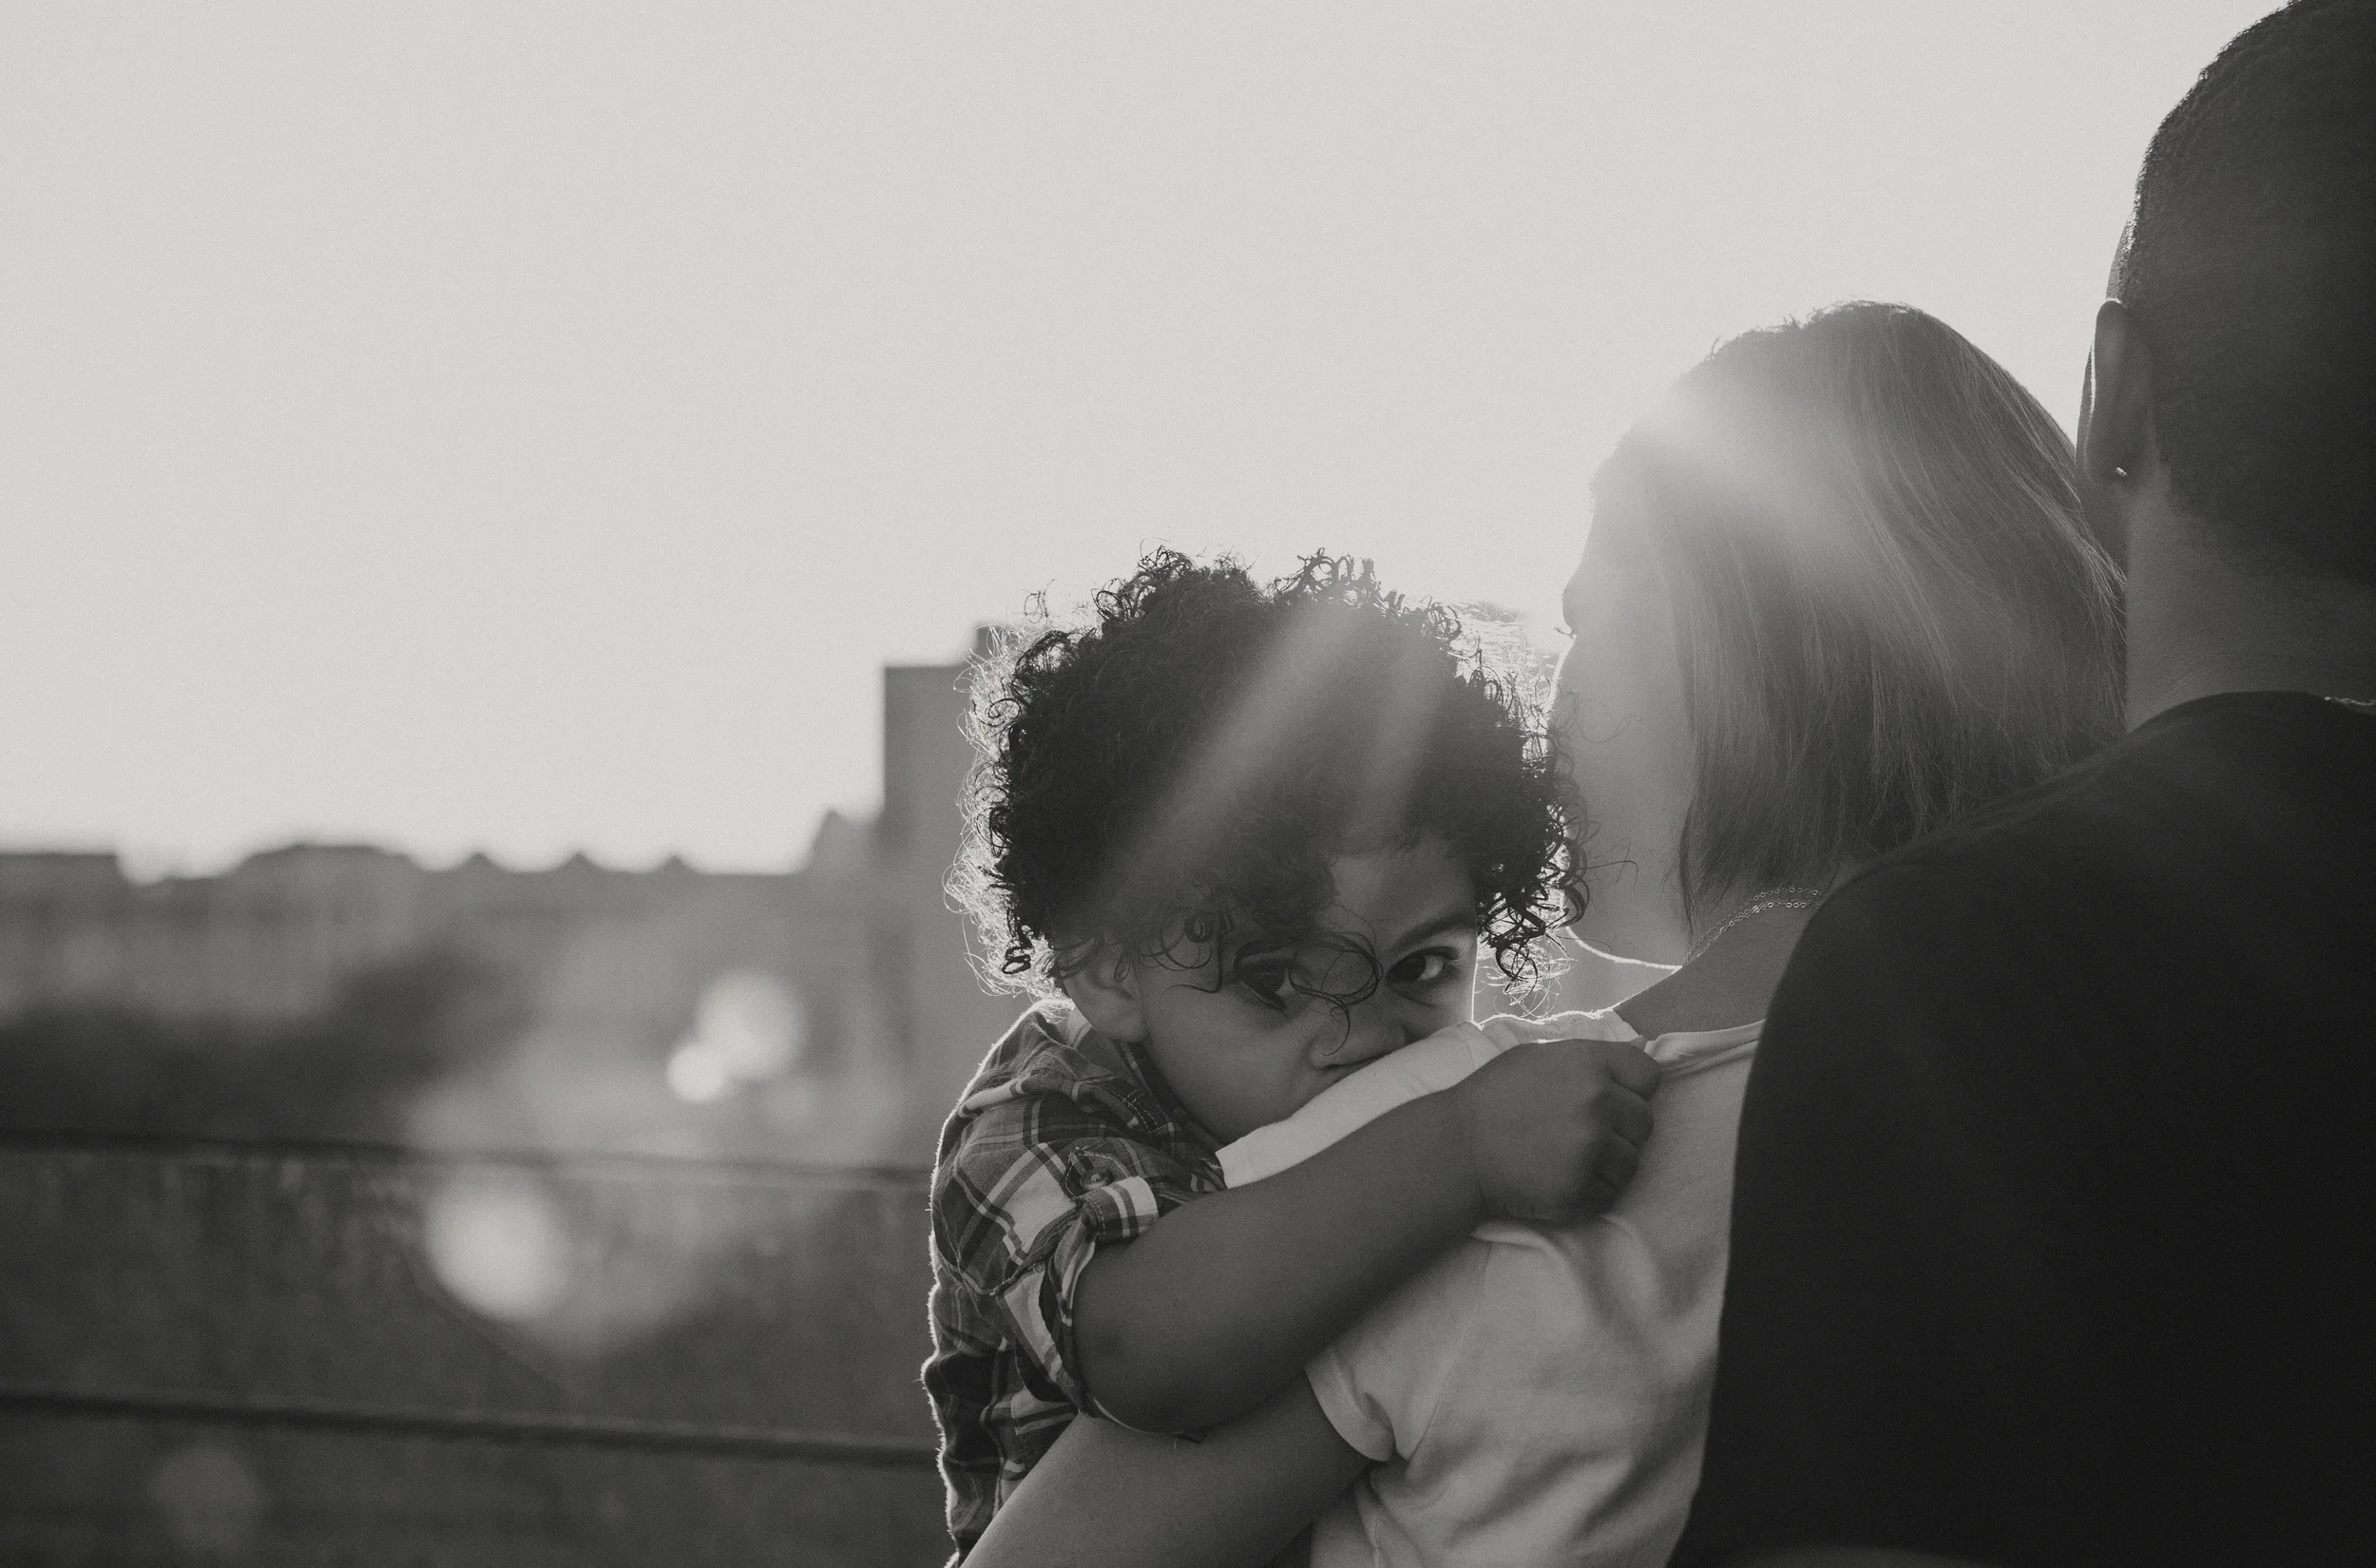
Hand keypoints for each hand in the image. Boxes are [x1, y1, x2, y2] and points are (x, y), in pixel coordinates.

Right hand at [1448, 1039, 1659, 1223]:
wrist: (1457, 1148)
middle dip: (1621, 1131)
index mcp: (1589, 1063)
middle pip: (1645, 1122)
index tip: (1614, 1101)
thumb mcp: (1538, 1056)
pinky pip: (1610, 1194)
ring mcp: (1591, 1148)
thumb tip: (1630, 1060)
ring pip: (1632, 1163)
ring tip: (1571, 1161)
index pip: (1649, 1075)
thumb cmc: (1492, 1097)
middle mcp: (1597, 1102)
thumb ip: (1587, 1059)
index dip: (1634, 1090)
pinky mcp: (1581, 1189)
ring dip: (1609, 1166)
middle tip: (1583, 1137)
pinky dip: (1591, 1193)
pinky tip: (1562, 1180)